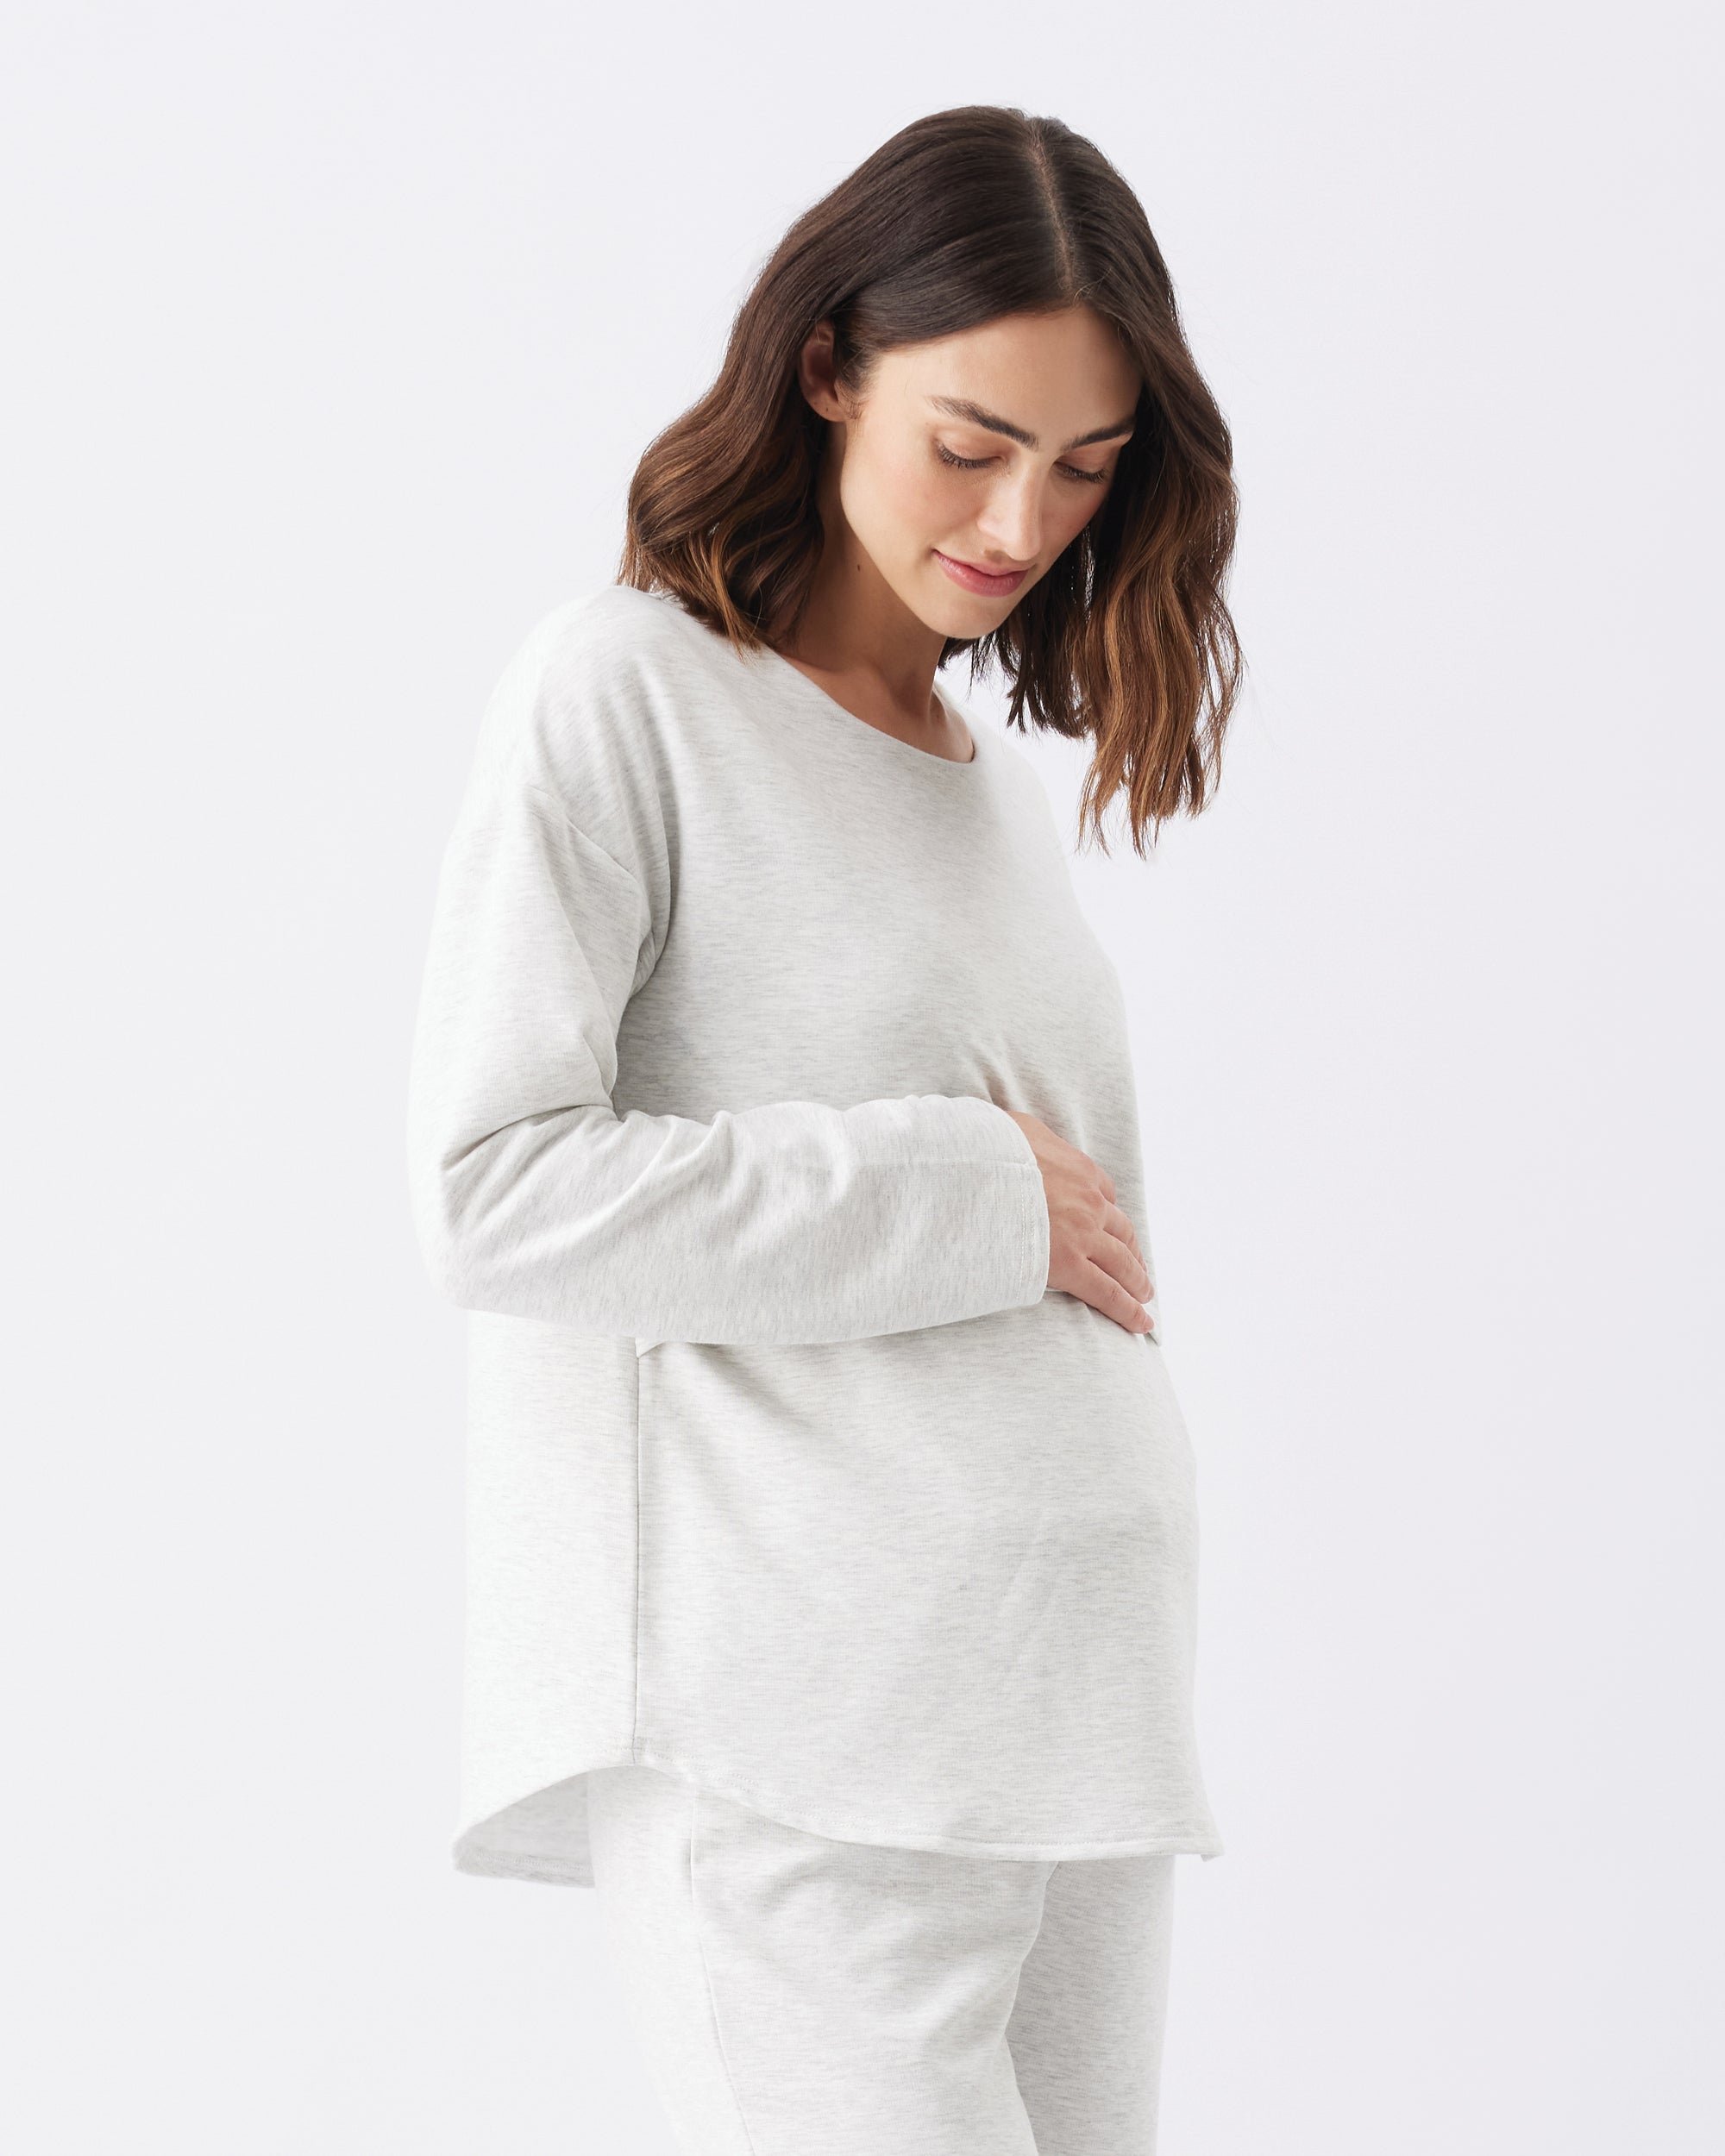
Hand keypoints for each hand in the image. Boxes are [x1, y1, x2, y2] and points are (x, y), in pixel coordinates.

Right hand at [1003, 1110, 1155, 1335]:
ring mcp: (1083, 1234)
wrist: (977, 1174)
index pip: (1104, 1194)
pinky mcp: (1069, 1265)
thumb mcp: (1018, 1129)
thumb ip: (1030, 1140)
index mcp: (1080, 1170)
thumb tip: (1020, 1140)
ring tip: (1144, 1295)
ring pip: (1122, 1263)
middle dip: (1132, 1252)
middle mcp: (1090, 1202)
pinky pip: (1106, 1291)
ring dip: (1137, 1280)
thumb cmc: (989, 1150)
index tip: (1111, 1227)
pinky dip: (1127, 1309)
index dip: (1109, 1214)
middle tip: (1139, 1269)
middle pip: (1122, 1232)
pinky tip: (1140, 1322)